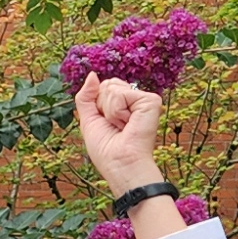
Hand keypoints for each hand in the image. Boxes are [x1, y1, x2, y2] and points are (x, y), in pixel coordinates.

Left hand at [72, 71, 166, 192]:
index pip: (103, 87)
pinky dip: (117, 112)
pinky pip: (120, 94)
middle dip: (102, 107)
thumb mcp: (89, 119)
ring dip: (110, 112)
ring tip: (122, 127)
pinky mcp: (151, 101)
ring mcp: (144, 99)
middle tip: (115, 126)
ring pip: (111, 88)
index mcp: (124, 104)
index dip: (97, 106)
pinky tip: (128, 124)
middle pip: (106, 85)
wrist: (120, 164)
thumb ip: (86, 96)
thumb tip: (92, 74)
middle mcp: (135, 99)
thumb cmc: (106, 149)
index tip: (107, 124)